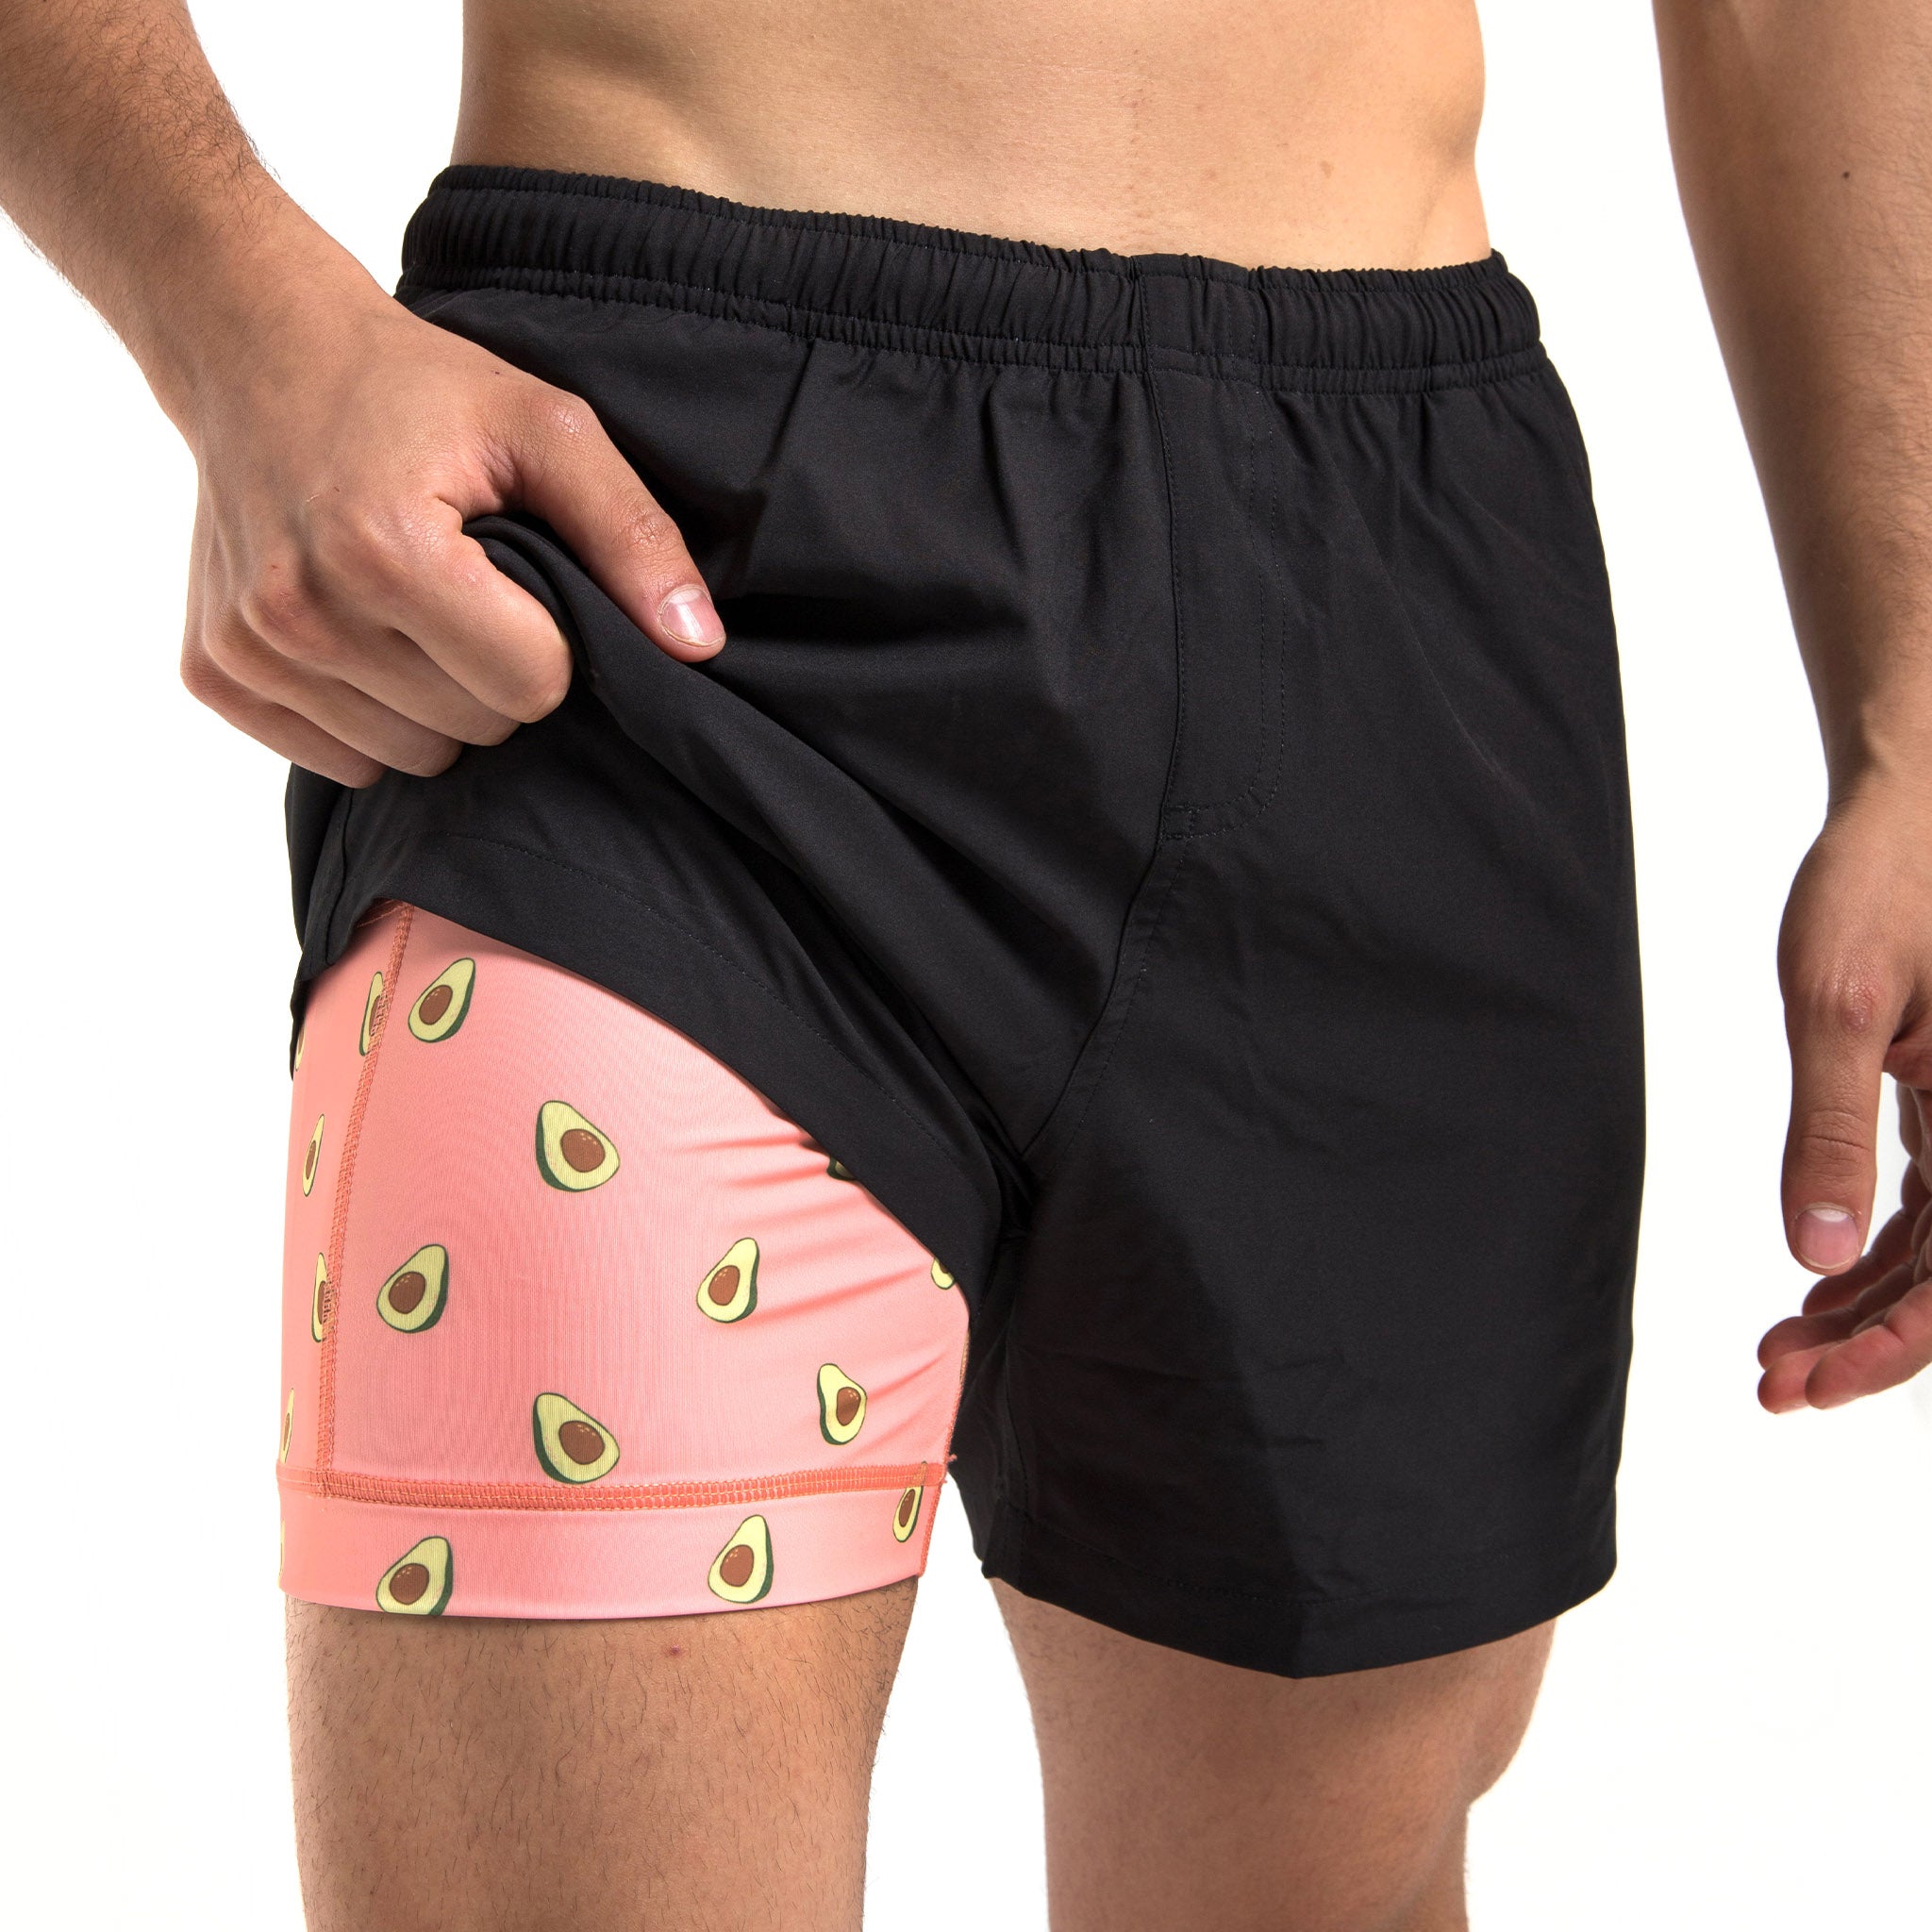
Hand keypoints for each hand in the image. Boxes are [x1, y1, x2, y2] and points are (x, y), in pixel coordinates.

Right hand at [178, 281, 723, 786]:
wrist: (256, 349)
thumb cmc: (414, 388)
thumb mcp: (546, 428)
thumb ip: (632, 535)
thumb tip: (698, 648)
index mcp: (385, 551)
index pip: (532, 688)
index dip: (552, 643)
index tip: (522, 582)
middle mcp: (302, 611)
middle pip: (474, 730)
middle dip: (494, 673)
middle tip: (466, 586)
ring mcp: (249, 650)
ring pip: (410, 759)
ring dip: (433, 702)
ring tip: (412, 606)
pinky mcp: (215, 673)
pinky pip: (340, 761)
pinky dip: (367, 715)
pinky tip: (360, 633)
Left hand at [1757, 779, 1931, 1410]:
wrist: (1917, 809)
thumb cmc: (1885, 884)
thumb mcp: (1841, 1004)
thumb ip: (1831, 1130)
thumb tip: (1816, 1253)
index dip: (1890, 1346)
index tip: (1805, 1384)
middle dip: (1867, 1345)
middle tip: (1773, 1386)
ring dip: (1864, 1308)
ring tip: (1777, 1349)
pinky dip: (1873, 1252)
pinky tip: (1815, 1284)